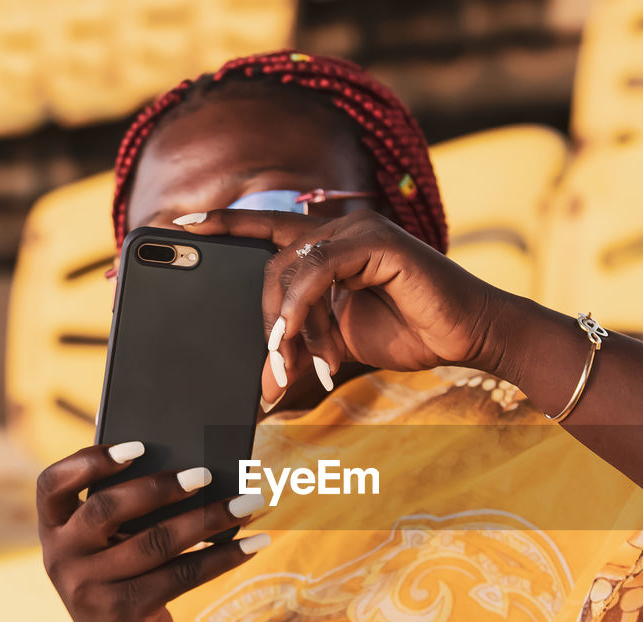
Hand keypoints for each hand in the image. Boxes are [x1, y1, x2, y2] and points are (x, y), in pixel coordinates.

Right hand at [36, 441, 266, 621]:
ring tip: (248, 502)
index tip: (135, 446)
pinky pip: (183, 575)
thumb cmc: (120, 581)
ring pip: (157, 542)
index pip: (51, 484)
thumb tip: (187, 464)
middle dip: (162, 486)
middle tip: (207, 473)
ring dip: (210, 518)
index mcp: (53, 530)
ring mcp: (89, 589)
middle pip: (110, 508)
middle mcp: (62, 558)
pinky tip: (254, 543)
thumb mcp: (107, 548)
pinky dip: (224, 556)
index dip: (87, 461)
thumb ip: (124, 511)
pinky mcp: (125, 613)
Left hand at [174, 209, 506, 402]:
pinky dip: (300, 308)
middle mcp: (338, 229)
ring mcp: (356, 230)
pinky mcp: (375, 241)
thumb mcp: (339, 343)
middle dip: (262, 322)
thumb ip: (302, 343)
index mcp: (326, 247)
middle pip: (268, 262)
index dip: (219, 225)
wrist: (469, 336)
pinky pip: (315, 270)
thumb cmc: (412, 335)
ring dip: (283, 327)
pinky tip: (297, 339)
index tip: (172, 230)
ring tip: (290, 368)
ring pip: (288, 269)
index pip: (262, 230)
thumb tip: (262, 376)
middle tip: (271, 370)